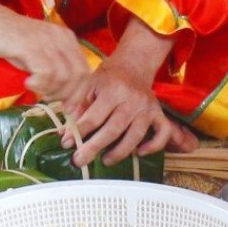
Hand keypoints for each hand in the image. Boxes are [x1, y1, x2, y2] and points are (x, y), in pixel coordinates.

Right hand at [0, 0, 89, 103]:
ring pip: (64, 77)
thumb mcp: (40, 54)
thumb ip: (56, 70)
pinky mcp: (32, 47)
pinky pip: (46, 73)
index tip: (68, 107)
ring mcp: (48, 42)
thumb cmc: (14, 41)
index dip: (79, 93)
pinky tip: (28, 82)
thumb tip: (66, 98)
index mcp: (67, 39)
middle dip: (67, 95)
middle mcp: (62, 38)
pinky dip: (39, 84)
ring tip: (35, 88)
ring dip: (51, 91)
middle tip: (50, 100)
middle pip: (79, 76)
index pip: (85, 71)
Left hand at [62, 62, 199, 165]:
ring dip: (119, 152)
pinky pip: (162, 133)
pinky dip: (154, 146)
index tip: (67, 144)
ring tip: (105, 161)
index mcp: (113, 90)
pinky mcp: (159, 114)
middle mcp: (133, 99)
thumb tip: (66, 135)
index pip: (94, 117)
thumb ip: (78, 108)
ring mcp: (148, 108)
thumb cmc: (108, 78)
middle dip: (94, 147)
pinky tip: (140, 153)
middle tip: (79, 161)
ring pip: (136, 136)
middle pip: (113, 129)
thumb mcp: (89, 85)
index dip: (79, 133)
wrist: (133, 65)